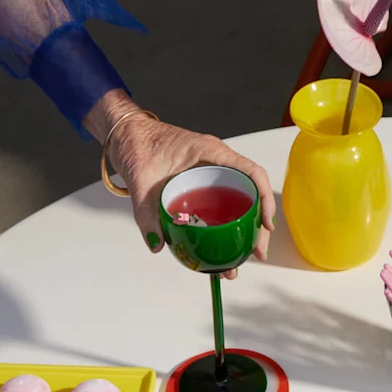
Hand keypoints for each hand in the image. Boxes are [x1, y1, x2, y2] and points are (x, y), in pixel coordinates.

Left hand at [106, 114, 276, 278]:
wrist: (125, 135)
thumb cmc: (136, 144)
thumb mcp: (141, 182)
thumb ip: (146, 214)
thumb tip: (157, 244)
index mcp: (209, 151)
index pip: (251, 172)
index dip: (265, 198)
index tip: (265, 224)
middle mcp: (216, 160)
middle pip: (251, 191)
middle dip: (259, 223)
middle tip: (257, 252)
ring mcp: (211, 171)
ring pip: (240, 198)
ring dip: (247, 226)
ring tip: (244, 256)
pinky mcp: (203, 181)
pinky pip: (224, 201)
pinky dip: (229, 222)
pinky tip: (225, 244)